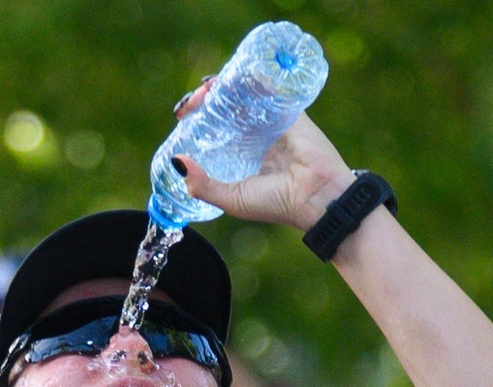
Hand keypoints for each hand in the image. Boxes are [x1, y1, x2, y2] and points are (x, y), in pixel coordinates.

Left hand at [171, 81, 352, 230]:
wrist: (316, 196)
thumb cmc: (276, 204)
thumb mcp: (231, 199)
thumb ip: (202, 185)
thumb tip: (176, 161)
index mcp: (243, 156)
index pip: (216, 129)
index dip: (198, 118)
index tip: (182, 115)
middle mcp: (257, 136)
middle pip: (227, 107)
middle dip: (206, 99)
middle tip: (193, 102)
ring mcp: (273, 120)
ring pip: (245, 93)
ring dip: (224, 85)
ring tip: (207, 89)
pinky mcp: (289, 110)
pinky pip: (269, 86)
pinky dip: (252, 76)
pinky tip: (233, 76)